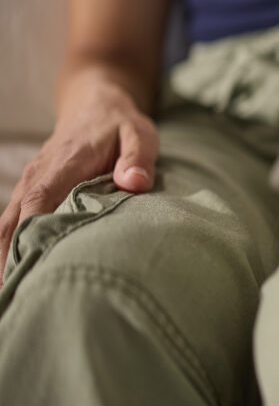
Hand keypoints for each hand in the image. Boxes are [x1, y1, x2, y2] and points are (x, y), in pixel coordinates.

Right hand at [0, 80, 157, 285]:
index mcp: (61, 167)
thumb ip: (137, 159)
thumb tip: (134, 184)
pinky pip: (10, 224)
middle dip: (7, 261)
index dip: (29, 237)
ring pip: (4, 227)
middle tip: (15, 299)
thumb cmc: (121, 125)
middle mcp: (36, 178)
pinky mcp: (30, 193)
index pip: (36, 205)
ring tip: (11, 297)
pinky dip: (7, 248)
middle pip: (10, 225)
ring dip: (3, 259)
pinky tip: (13, 276)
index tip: (27, 270)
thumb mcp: (139, 134)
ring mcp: (28, 186)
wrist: (96, 105)